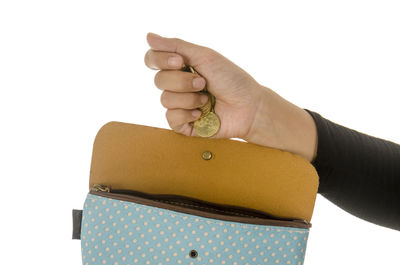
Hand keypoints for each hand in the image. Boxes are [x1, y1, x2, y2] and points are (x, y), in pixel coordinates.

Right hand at [144, 33, 316, 161]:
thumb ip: (176, 46)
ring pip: (165, 99)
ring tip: (207, 99)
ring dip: (189, 98)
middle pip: (159, 80)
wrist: (248, 106)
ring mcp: (180, 105)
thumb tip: (148, 36)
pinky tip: (201, 114)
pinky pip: (171, 118)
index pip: (153, 60)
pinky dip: (187, 114)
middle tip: (203, 83)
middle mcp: (178, 85)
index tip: (180, 61)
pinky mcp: (184, 124)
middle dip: (182, 81)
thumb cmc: (231, 80)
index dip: (160, 60)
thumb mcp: (205, 56)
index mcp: (180, 67)